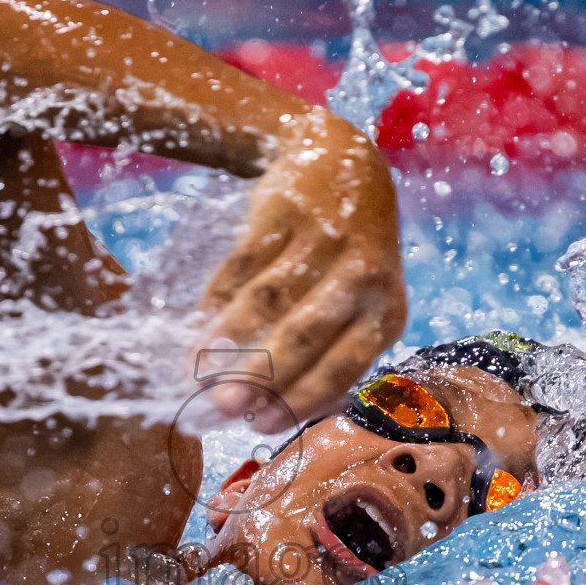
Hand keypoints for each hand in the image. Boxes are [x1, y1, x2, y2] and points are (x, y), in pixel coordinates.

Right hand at [200, 110, 405, 431]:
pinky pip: (243, 266)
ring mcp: (322, 239)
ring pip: (268, 300)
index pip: (343, 365)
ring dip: (229, 341)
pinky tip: (198, 332)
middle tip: (224, 408)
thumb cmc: (349, 255)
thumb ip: (335, 353)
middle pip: (305, 334)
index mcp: (387, 310)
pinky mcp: (284, 211)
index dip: (299, 398)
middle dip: (261, 375)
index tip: (260, 425)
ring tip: (198, 374)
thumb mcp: (363, 303)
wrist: (341, 159)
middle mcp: (362, 275)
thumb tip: (281, 415)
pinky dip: (217, 302)